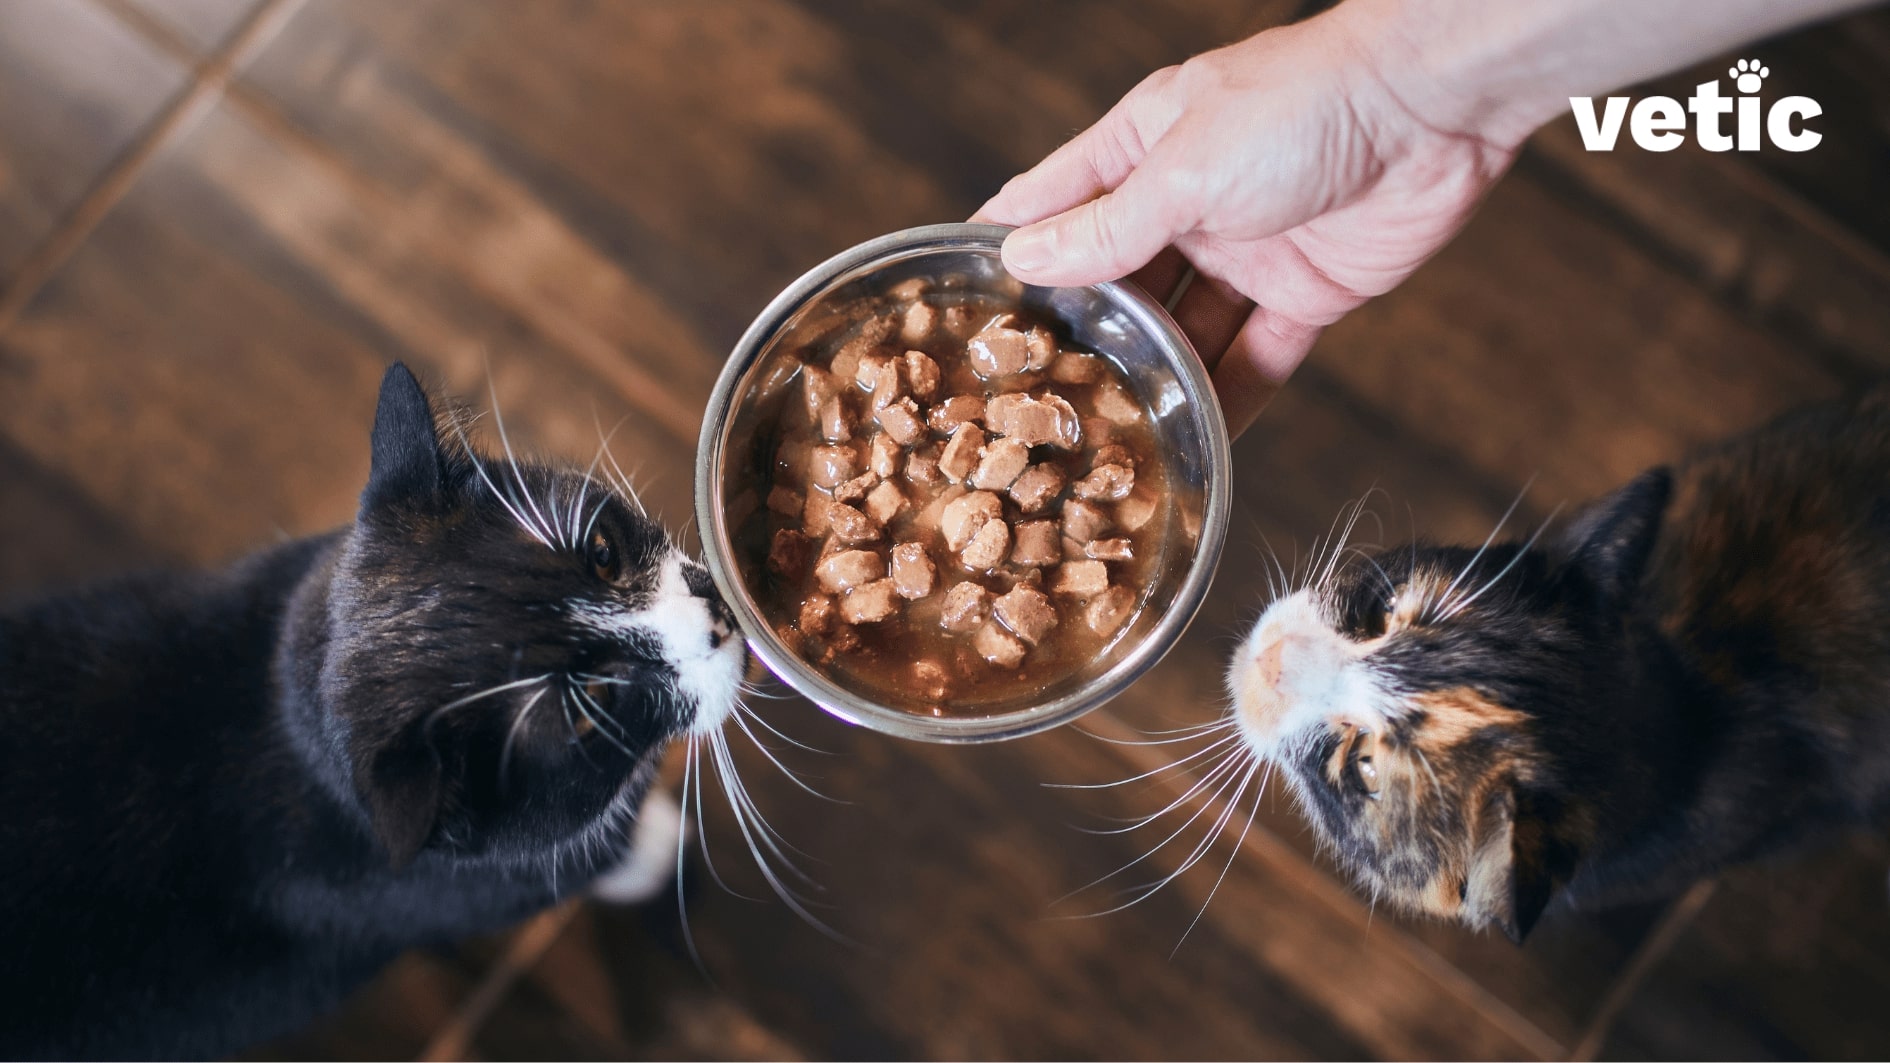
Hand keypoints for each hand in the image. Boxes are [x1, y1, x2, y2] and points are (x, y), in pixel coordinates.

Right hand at [974, 8, 1520, 437]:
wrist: (1435, 108)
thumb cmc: (1302, 104)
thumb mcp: (1184, 169)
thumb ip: (1108, 227)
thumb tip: (1026, 260)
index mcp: (1141, 148)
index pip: (1053, 202)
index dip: (1006, 247)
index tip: (956, 302)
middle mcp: (1186, 203)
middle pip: (1116, 282)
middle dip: (1081, 336)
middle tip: (1031, 401)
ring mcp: (1244, 252)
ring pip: (1182, 330)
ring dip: (1154, 378)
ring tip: (1107, 436)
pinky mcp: (1304, 292)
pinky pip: (1256, 357)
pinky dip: (1232, 398)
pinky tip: (1200, 442)